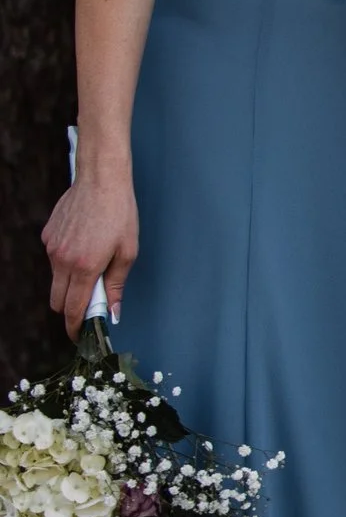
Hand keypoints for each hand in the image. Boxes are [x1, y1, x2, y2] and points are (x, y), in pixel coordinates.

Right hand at [43, 168, 137, 338]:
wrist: (101, 180)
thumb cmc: (120, 214)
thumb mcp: (128, 251)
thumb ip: (116, 285)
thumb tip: (112, 312)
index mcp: (84, 267)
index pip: (73, 309)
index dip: (75, 327)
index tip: (79, 336)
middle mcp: (62, 260)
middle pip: (58, 300)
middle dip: (71, 309)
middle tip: (91, 306)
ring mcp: (51, 248)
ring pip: (55, 280)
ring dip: (70, 283)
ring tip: (95, 265)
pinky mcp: (46, 236)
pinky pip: (54, 259)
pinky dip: (67, 262)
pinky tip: (85, 245)